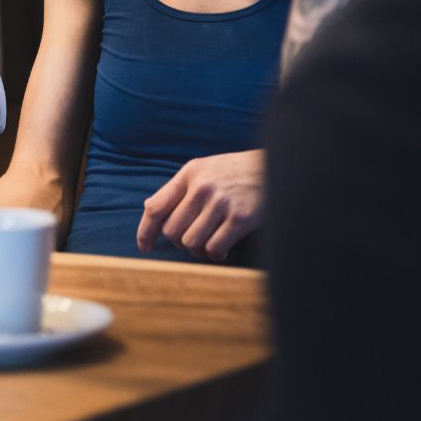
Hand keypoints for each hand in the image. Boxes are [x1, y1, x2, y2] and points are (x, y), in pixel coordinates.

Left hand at [136, 150, 263, 260]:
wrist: (276, 166)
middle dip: (179, 242)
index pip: (155, 207)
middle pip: (171, 231)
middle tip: (194, 240)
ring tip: (209, 243)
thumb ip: (181, 188)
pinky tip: (222, 249)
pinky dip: (215, 254)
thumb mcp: (205, 169)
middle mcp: (201, 187)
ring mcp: (220, 202)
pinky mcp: (240, 218)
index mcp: (189, 174)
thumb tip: (150, 209)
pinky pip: (214, 248)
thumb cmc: (236, 172)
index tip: (144, 247)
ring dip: (198, 249)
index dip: (145, 231)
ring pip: (190, 242)